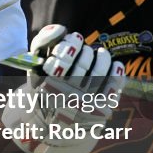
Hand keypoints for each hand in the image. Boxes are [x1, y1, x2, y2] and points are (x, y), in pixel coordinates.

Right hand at [1, 24, 125, 152]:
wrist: (52, 123)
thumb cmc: (44, 86)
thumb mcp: (35, 66)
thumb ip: (43, 42)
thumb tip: (61, 29)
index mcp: (48, 85)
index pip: (63, 59)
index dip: (72, 44)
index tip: (75, 37)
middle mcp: (67, 97)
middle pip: (83, 65)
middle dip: (86, 51)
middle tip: (86, 48)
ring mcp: (86, 104)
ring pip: (99, 73)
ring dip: (102, 57)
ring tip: (100, 53)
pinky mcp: (100, 110)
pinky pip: (114, 87)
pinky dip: (117, 72)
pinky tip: (116, 64)